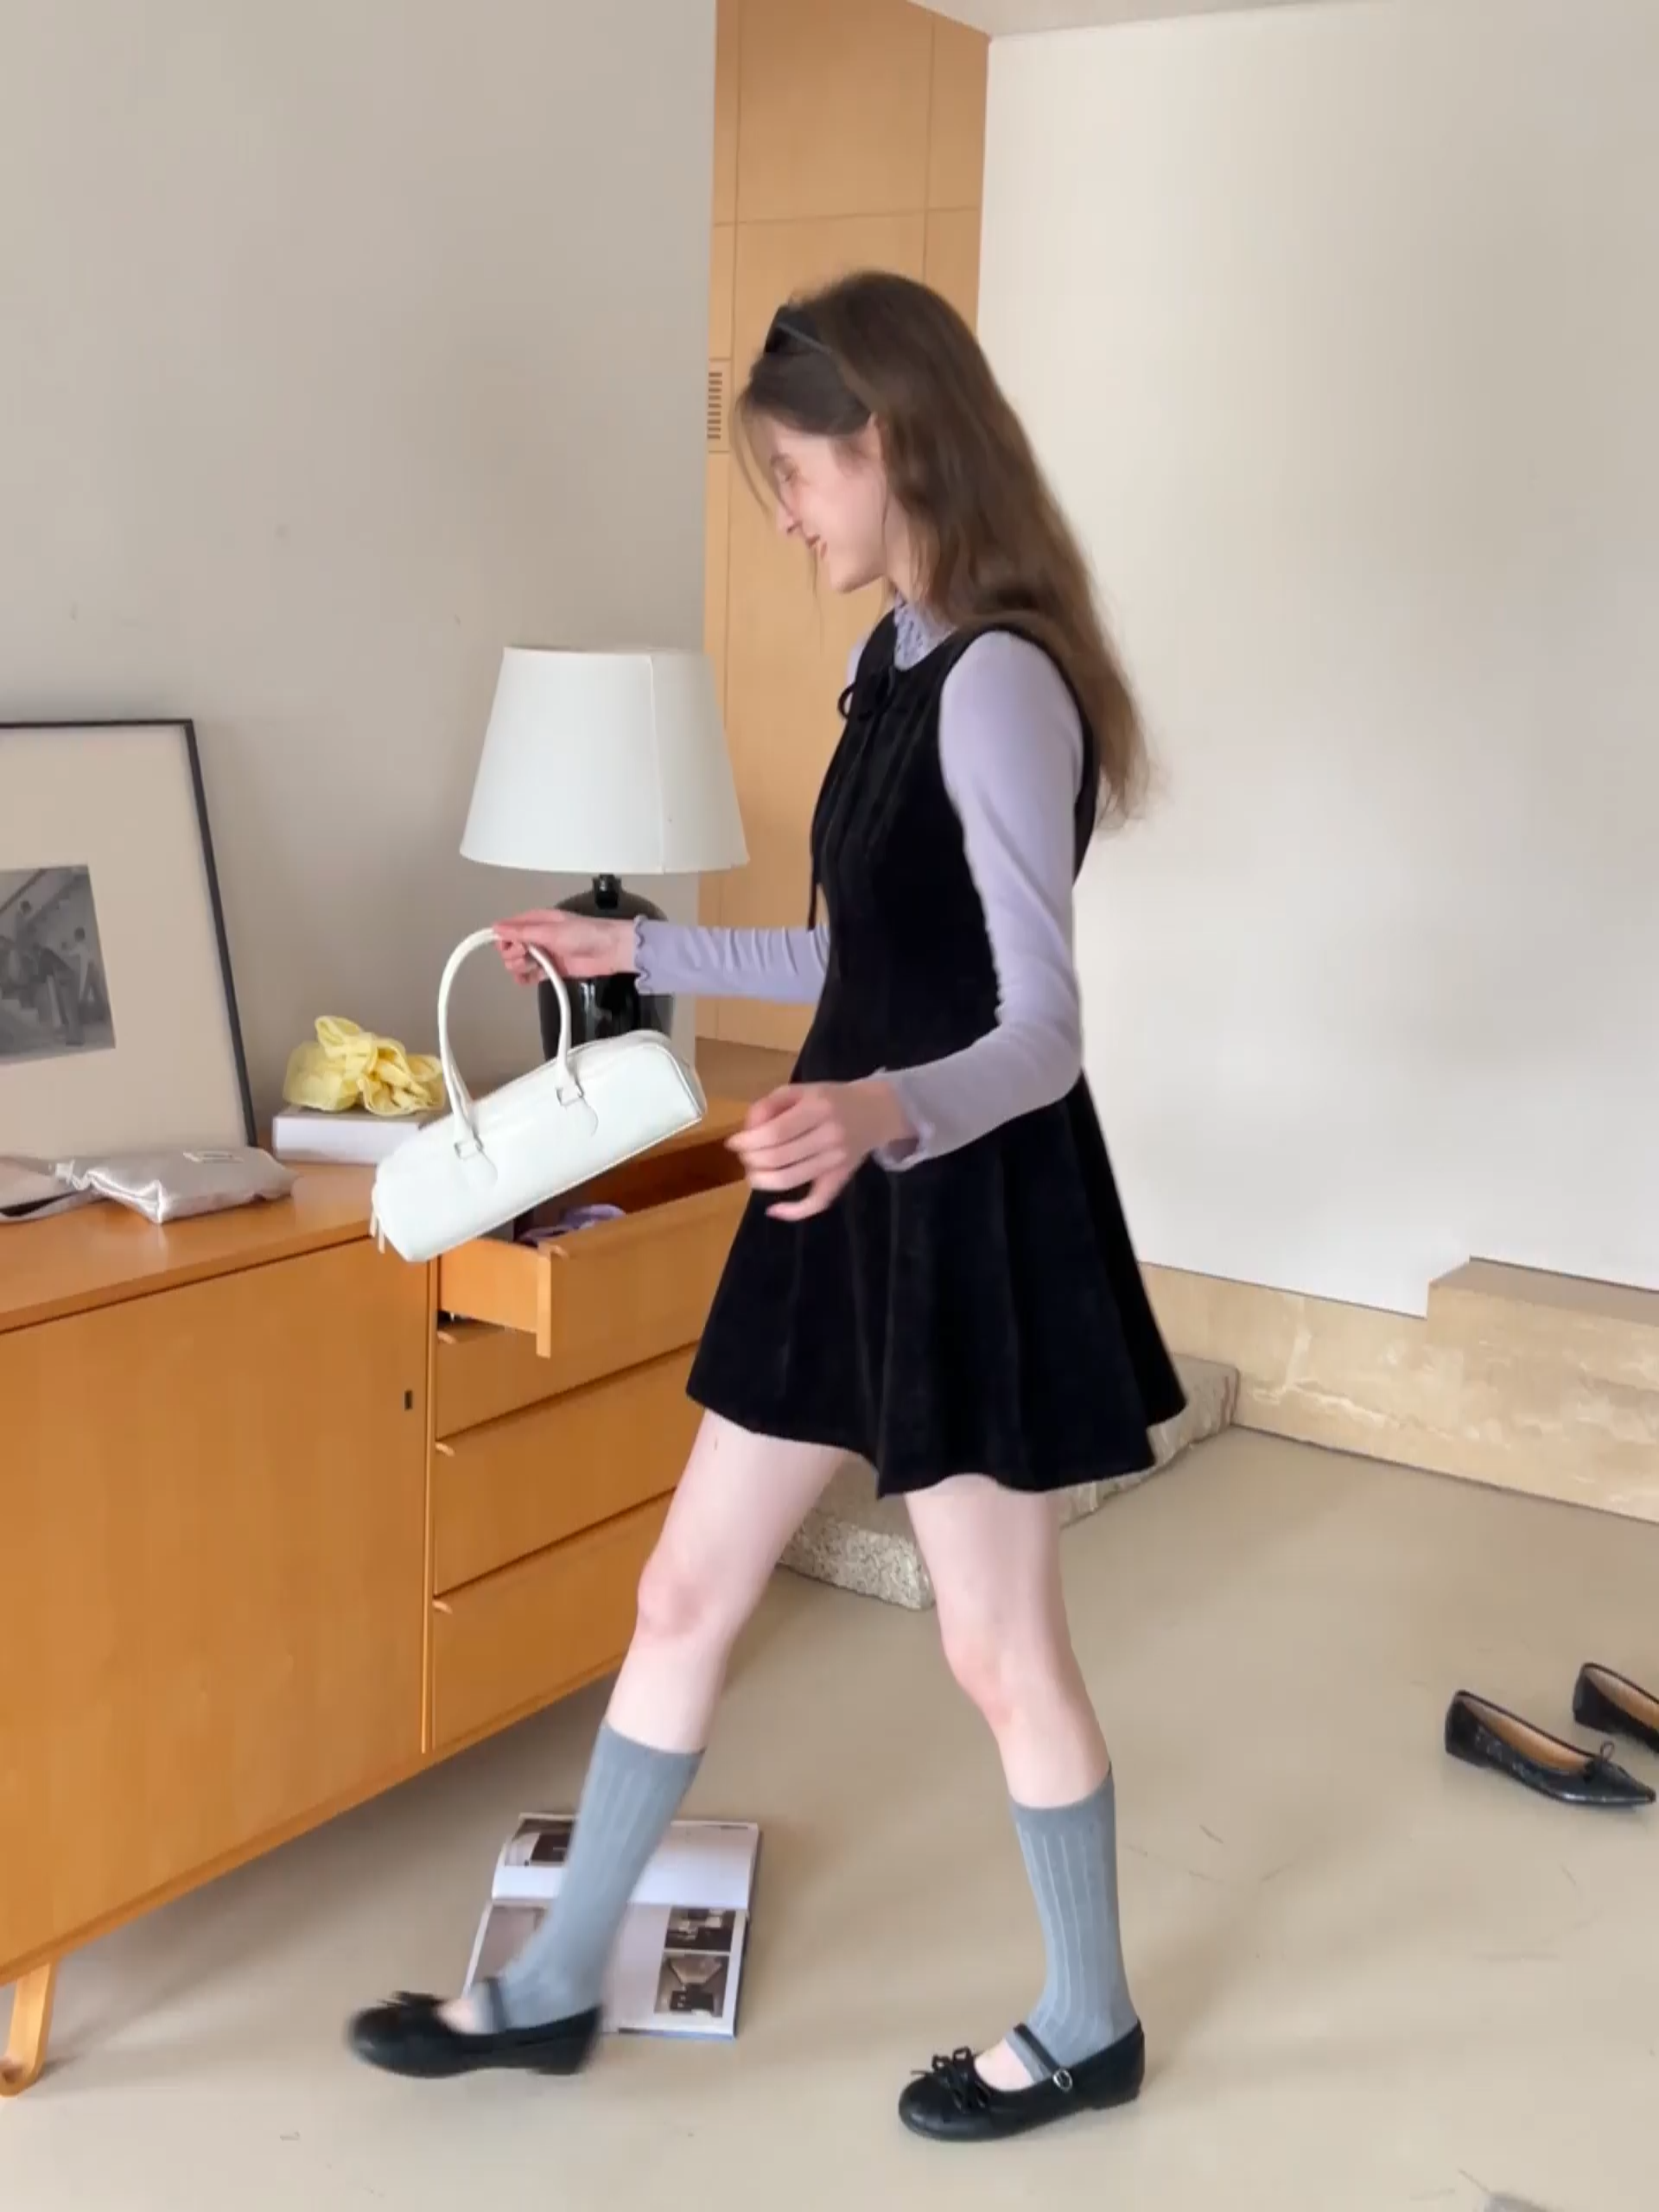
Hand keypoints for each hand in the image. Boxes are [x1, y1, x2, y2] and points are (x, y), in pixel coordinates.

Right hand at [492, 909, 636, 984]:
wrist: (610, 951)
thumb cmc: (584, 934)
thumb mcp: (551, 931)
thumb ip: (522, 932)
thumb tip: (495, 927)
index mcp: (536, 921)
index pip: (508, 929)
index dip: (504, 940)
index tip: (514, 947)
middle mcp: (536, 936)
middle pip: (510, 948)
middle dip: (513, 954)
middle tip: (529, 955)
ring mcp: (543, 953)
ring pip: (518, 962)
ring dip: (519, 966)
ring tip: (535, 965)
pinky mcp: (551, 969)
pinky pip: (530, 975)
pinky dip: (525, 978)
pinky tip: (526, 979)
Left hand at [728, 1080, 911, 1221]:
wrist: (875, 1112)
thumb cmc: (830, 1099)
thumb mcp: (800, 1090)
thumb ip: (769, 1105)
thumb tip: (747, 1132)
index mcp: (817, 1107)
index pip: (775, 1132)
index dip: (748, 1142)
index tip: (733, 1144)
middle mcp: (829, 1135)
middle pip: (779, 1157)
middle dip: (752, 1160)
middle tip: (744, 1157)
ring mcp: (837, 1160)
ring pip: (791, 1179)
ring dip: (762, 1181)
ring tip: (753, 1175)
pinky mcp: (841, 1179)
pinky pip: (817, 1202)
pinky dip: (793, 1212)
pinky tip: (773, 1210)